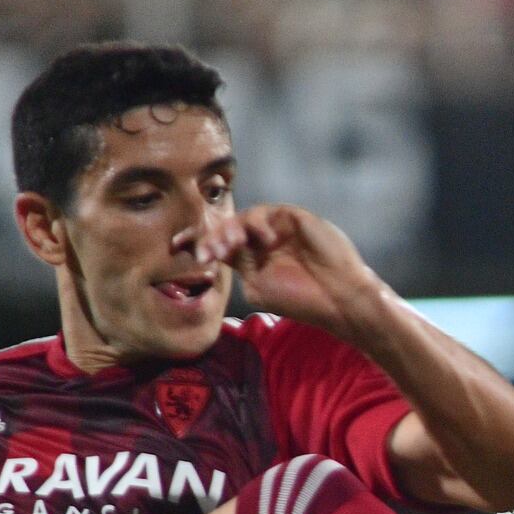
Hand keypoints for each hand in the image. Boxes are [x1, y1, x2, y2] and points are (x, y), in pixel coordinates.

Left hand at [179, 203, 385, 339]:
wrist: (339, 300)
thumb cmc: (304, 301)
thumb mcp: (258, 287)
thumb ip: (237, 268)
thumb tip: (216, 253)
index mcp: (253, 258)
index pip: (219, 244)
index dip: (196, 241)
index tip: (174, 246)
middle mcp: (264, 240)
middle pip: (227, 227)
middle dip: (212, 238)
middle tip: (207, 253)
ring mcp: (280, 228)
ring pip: (245, 217)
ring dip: (232, 230)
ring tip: (230, 246)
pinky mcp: (296, 219)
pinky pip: (270, 212)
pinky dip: (260, 223)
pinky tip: (264, 241)